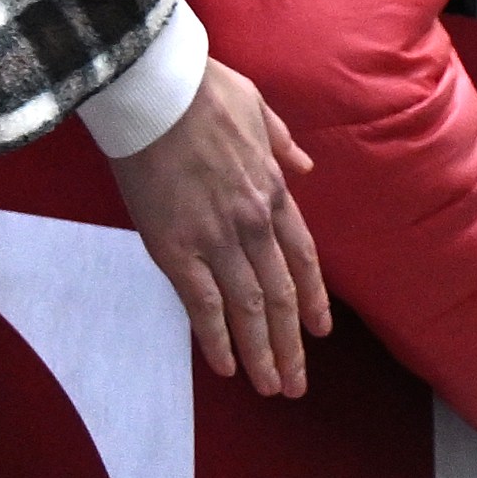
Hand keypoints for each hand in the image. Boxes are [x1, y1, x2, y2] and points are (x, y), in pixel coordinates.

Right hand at [107, 57, 325, 393]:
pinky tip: (225, 368)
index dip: (313, 298)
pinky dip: (216, 338)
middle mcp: (255, 224)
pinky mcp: (176, 247)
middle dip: (291, 344)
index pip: (304, 258)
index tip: (321, 330)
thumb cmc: (201, 90)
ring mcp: (217, 238)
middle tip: (297, 383)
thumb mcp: (259, 108)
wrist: (156, 89)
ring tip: (272, 388)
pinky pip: (203, 303)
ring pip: (251, 309)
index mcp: (276, 193)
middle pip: (282, 295)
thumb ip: (282, 142)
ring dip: (262, 353)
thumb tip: (303, 163)